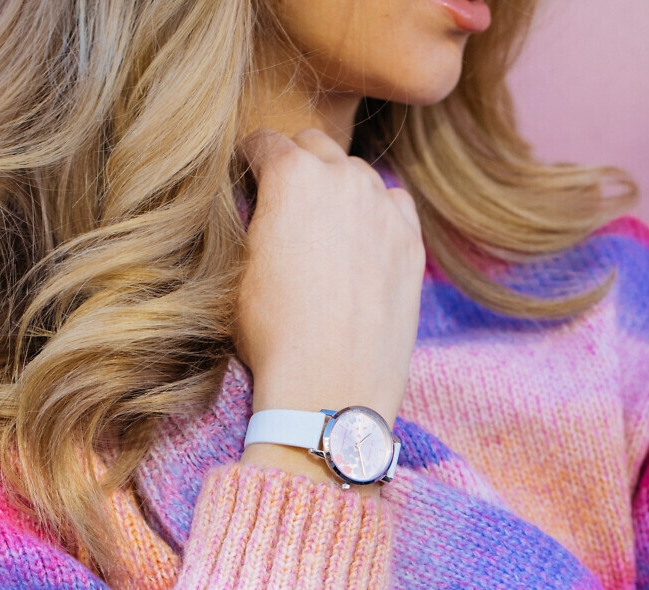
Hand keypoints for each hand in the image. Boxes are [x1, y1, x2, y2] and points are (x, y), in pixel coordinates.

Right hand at [235, 127, 424, 433]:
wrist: (330, 387)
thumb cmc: (272, 336)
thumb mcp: (236, 270)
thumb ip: (249, 219)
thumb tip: (254, 205)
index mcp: (292, 174)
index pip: (263, 142)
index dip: (248, 164)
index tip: (247, 182)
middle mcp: (344, 178)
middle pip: (315, 147)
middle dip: (296, 167)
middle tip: (285, 206)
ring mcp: (384, 208)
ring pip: (357, 175)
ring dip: (339, 191)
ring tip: (326, 232)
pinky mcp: (412, 242)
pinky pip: (393, 206)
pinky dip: (376, 215)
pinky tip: (362, 247)